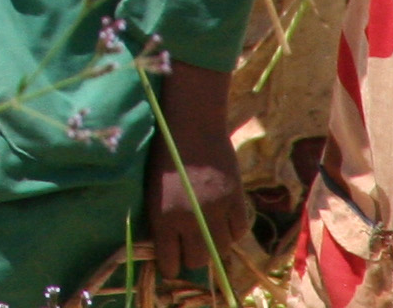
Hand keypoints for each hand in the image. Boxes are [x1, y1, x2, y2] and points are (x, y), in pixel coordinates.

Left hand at [145, 93, 251, 291]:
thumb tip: (167, 245)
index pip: (169, 263)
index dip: (170, 268)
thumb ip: (161, 220)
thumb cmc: (164, 155)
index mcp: (163, 219)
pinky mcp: (235, 198)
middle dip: (192, 259)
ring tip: (208, 236)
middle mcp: (190, 220)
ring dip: (215, 246)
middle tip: (190, 250)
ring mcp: (215, 210)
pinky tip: (225, 222)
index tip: (171, 266)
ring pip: (221, 249)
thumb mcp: (153, 191)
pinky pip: (240, 229)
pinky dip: (233, 230)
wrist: (191, 125)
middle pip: (198, 260)